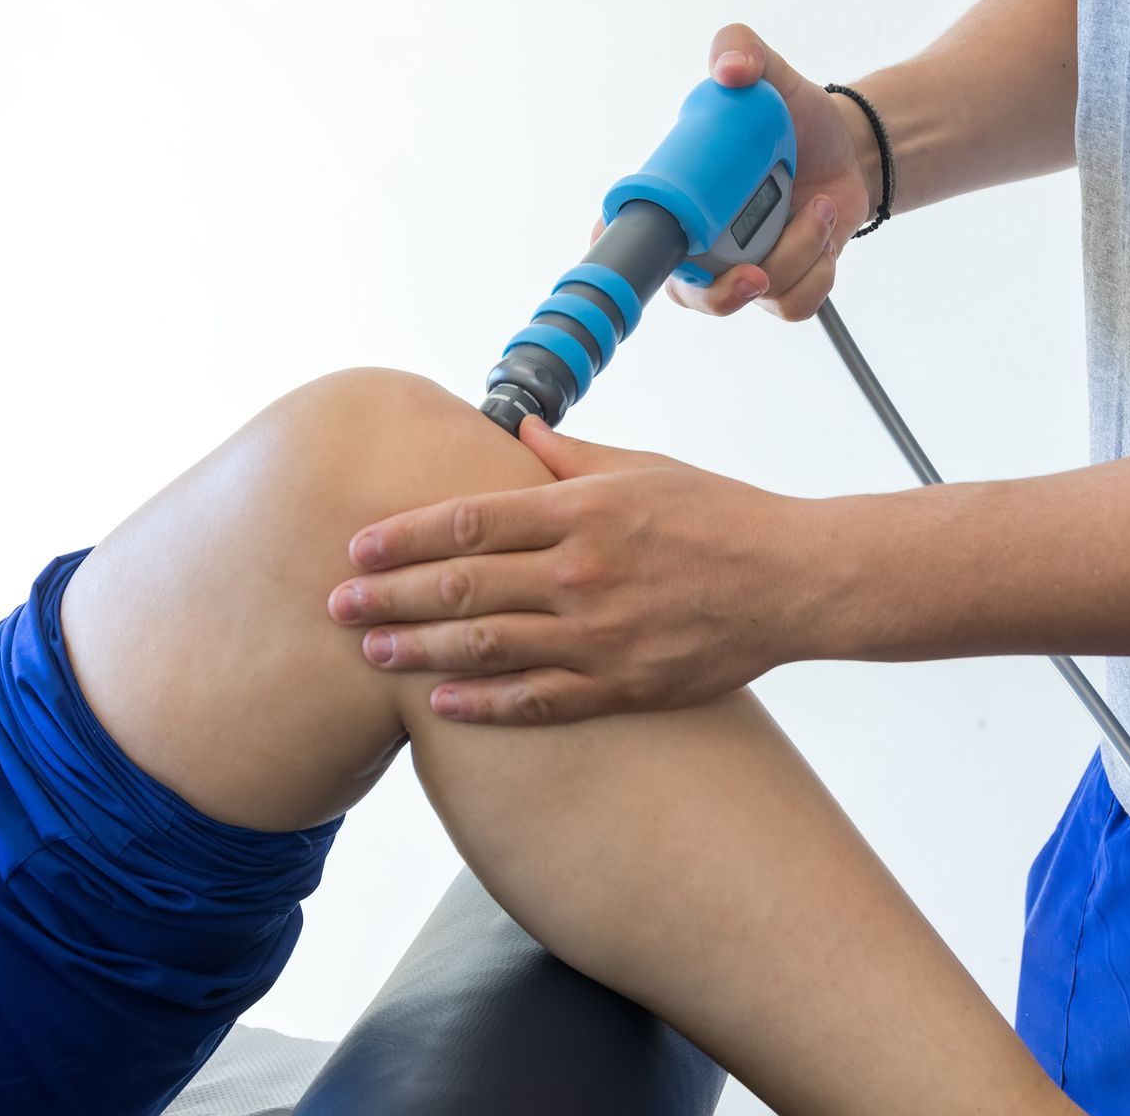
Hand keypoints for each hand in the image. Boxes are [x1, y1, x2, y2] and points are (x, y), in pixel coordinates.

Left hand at [329, 418, 819, 724]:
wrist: (793, 581)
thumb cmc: (721, 516)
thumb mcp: (645, 467)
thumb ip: (571, 455)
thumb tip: (518, 427)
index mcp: (582, 510)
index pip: (469, 521)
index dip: (404, 535)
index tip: (357, 545)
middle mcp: (581, 572)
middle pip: (462, 586)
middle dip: (390, 594)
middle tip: (335, 604)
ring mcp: (600, 635)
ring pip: (487, 646)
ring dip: (418, 649)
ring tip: (370, 651)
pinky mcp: (623, 685)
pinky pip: (537, 700)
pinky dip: (484, 703)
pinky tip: (439, 702)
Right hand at [593, 24, 877, 321]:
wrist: (850, 149)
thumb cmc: (796, 118)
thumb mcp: (770, 74)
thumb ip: (742, 47)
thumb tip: (731, 70)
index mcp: (680, 199)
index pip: (626, 235)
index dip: (620, 256)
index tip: (641, 252)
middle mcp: (703, 244)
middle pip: (688, 295)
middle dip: (721, 294)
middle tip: (755, 272)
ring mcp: (742, 269)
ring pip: (753, 295)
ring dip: (795, 253)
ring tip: (817, 208)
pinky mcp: (783, 286)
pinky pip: (793, 305)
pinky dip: (817, 273)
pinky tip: (823, 231)